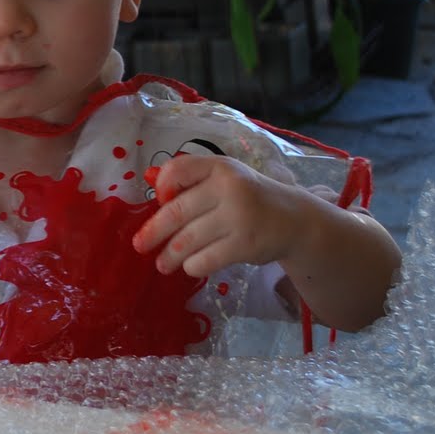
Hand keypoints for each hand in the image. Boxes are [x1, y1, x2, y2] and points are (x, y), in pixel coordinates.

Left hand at [132, 154, 306, 276]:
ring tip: (163, 264)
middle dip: (153, 232)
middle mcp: (229, 188)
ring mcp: (238, 217)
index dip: (161, 187)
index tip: (160, 202)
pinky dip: (192, 266)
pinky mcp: (245, 245)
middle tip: (140, 245)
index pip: (177, 170)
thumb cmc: (249, 197)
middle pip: (177, 212)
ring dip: (169, 256)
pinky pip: (205, 259)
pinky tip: (189, 267)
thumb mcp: (223, 178)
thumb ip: (190, 179)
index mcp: (220, 167)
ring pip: (188, 240)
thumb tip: (148, 177)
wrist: (294, 220)